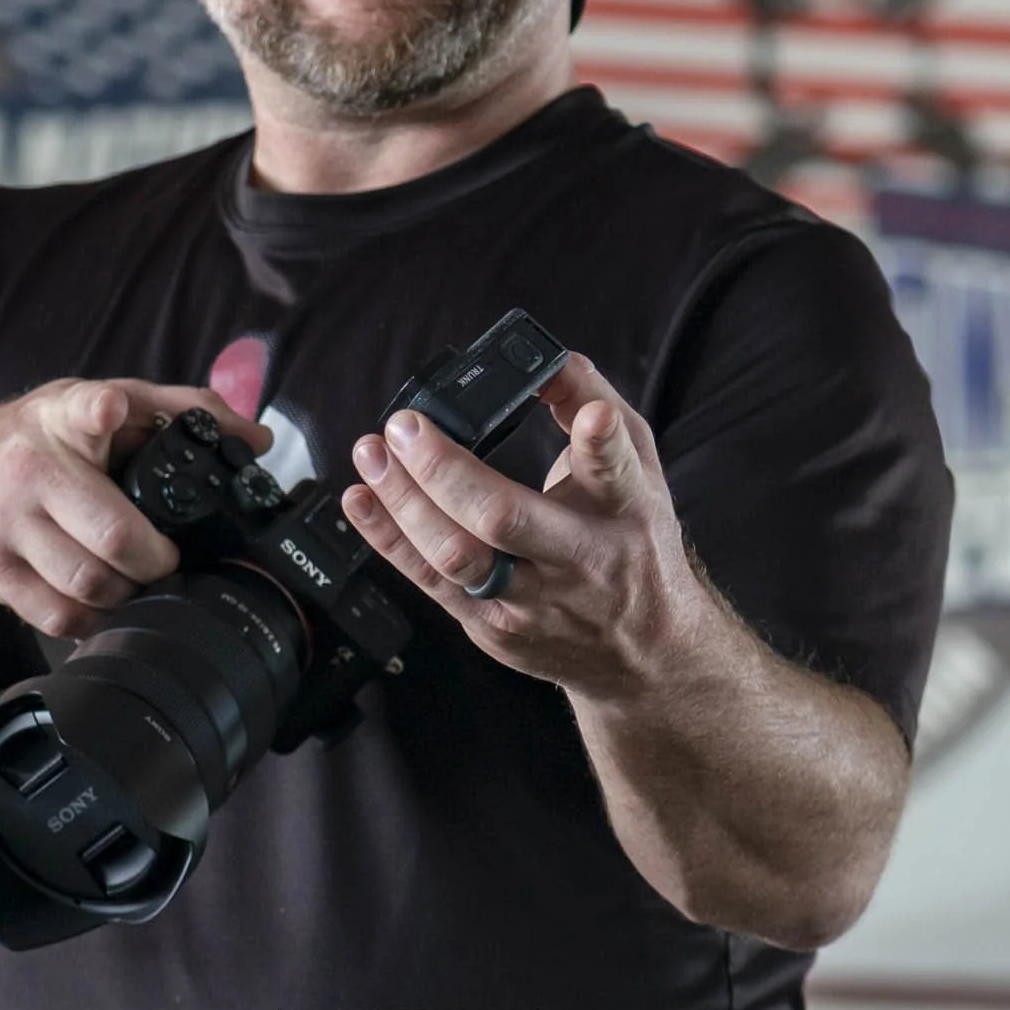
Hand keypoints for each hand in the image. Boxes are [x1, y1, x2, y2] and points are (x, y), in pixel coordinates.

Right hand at [0, 378, 270, 638]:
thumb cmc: (37, 442)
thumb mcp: (98, 405)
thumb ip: (179, 411)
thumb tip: (257, 440)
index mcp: (62, 417)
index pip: (81, 407)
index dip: (99, 411)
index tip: (108, 411)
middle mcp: (29, 468)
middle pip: (113, 535)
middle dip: (157, 560)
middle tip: (166, 558)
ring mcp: (5, 525)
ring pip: (90, 584)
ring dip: (128, 593)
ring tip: (135, 579)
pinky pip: (59, 616)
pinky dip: (93, 620)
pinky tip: (100, 602)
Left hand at [339, 353, 720, 698]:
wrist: (646, 652)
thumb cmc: (634, 542)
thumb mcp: (640, 470)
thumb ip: (593, 405)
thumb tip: (548, 358)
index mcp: (625, 509)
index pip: (615, 470)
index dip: (600, 441)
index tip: (592, 415)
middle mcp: (580, 558)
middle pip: (505, 518)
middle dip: (444, 469)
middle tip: (405, 426)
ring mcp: (534, 600)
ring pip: (457, 557)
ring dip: (403, 503)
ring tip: (372, 454)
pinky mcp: (495, 628)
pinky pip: (431, 582)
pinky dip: (389, 538)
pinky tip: (363, 501)